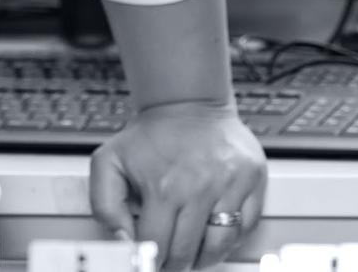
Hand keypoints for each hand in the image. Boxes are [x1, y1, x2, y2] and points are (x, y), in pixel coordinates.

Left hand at [90, 100, 266, 270]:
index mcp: (163, 187)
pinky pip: (247, 225)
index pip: (157, 246)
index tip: (149, 260)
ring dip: (204, 257)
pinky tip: (215, 232)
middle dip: (175, 263)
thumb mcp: (109, 163)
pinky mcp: (251, 179)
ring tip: (192, 252)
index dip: (150, 259)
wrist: (186, 102)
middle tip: (169, 260)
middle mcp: (199, 188)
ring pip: (220, 245)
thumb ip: (106, 206)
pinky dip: (231, 238)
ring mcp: (229, 184)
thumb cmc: (150, 135)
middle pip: (188, 251)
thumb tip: (123, 241)